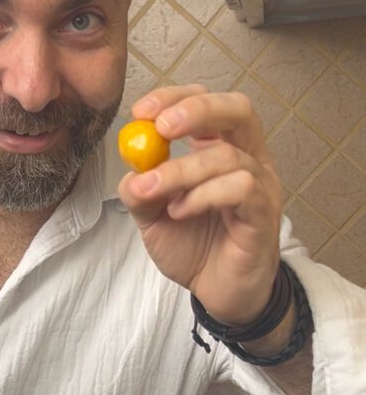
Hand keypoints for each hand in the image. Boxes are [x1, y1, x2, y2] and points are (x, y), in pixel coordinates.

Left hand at [117, 86, 282, 324]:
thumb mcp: (153, 217)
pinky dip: (202, 195)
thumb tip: (130, 166)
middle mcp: (249, 159)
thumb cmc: (195, 250)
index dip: (176, 99)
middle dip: (195, 111)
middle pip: (236, 110)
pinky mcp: (264, 214)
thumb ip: (140, 189)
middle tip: (161, 128)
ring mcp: (261, 185)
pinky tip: (180, 212)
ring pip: (227, 156)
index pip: (207, 102)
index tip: (141, 112)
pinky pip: (240, 189)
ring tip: (154, 194)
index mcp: (222, 149)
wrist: (219, 295)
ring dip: (181, 171)